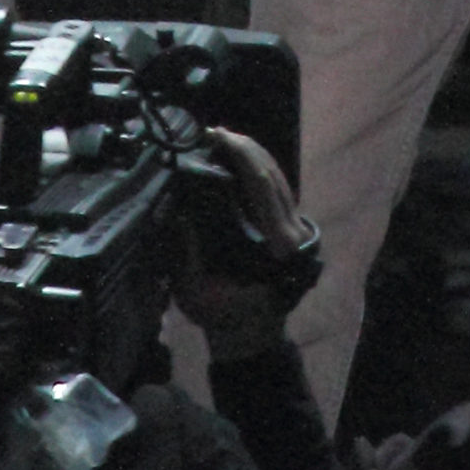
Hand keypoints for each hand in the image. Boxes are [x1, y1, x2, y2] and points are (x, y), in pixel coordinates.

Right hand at [173, 128, 317, 361]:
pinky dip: (258, 170)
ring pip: (279, 179)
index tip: (218, 137)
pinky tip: (238, 159)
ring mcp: (295, 229)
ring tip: (224, 139)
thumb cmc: (222, 318)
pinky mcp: (289, 228)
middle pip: (274, 175)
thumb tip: (174, 212)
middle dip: (245, 149)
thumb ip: (183, 254)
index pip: (263, 186)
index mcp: (277, 244)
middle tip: (215, 132)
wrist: (250, 336)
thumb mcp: (194, 292)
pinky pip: (277, 191)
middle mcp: (293, 231)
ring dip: (252, 156)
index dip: (242, 156)